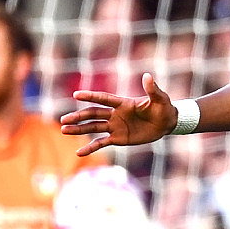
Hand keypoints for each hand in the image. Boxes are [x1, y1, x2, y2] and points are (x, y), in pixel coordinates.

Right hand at [60, 73, 176, 156]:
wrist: (166, 123)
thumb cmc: (163, 108)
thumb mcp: (160, 99)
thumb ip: (152, 89)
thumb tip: (148, 76)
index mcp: (123, 103)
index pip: (103, 98)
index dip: (91, 96)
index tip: (76, 94)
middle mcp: (115, 114)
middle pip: (93, 114)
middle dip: (78, 117)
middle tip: (63, 120)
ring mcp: (115, 126)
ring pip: (93, 127)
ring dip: (79, 129)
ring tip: (64, 130)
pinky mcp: (118, 138)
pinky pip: (101, 143)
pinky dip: (90, 147)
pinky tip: (78, 152)